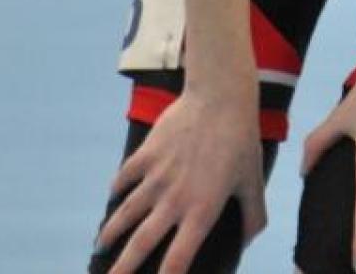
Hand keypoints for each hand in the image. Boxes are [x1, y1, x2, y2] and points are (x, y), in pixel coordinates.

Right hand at [95, 91, 268, 273]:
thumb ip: (254, 216)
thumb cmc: (241, 141)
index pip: (178, 258)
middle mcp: (174, 199)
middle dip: (123, 267)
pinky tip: (113, 197)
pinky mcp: (146, 154)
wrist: (219, 98)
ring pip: (126, 212)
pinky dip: (117, 189)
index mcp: (201, 211)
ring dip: (111, 232)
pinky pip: (125, 177)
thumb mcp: (253, 182)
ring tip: (100, 247)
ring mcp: (156, 176)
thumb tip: (249, 241)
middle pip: (142, 243)